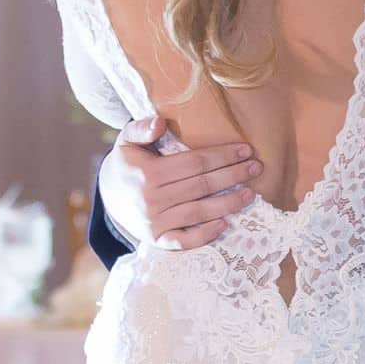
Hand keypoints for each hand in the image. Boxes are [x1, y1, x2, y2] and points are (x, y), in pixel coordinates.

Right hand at [99, 111, 258, 251]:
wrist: (108, 196)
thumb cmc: (127, 163)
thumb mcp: (127, 140)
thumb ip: (141, 128)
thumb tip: (160, 122)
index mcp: (148, 173)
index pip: (194, 163)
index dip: (222, 156)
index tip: (245, 150)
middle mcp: (152, 200)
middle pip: (202, 186)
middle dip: (233, 176)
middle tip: (256, 168)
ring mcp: (154, 222)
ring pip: (199, 213)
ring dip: (228, 204)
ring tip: (251, 194)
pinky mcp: (157, 240)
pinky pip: (184, 241)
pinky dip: (204, 235)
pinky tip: (224, 224)